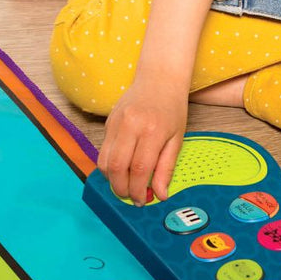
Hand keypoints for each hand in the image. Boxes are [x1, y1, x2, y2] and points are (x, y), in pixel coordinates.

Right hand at [97, 82, 187, 205]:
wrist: (159, 78)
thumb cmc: (172, 109)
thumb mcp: (177, 139)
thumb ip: (166, 168)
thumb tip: (160, 195)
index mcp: (153, 130)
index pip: (139, 169)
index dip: (138, 190)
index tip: (143, 201)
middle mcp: (131, 126)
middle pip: (117, 168)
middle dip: (122, 189)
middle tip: (132, 197)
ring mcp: (116, 122)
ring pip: (105, 161)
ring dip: (113, 180)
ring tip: (127, 184)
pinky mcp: (108, 122)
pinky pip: (103, 151)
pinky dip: (110, 166)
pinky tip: (122, 168)